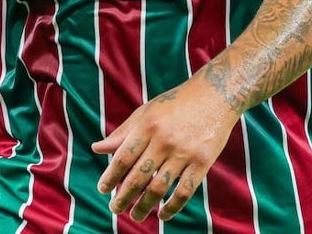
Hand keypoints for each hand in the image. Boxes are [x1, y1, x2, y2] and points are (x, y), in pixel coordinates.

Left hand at [92, 77, 236, 221]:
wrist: (215, 94)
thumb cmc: (174, 104)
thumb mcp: (146, 112)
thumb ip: (123, 133)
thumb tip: (96, 149)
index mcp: (147, 125)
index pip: (123, 156)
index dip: (111, 176)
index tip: (102, 189)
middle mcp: (164, 139)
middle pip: (138, 176)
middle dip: (124, 196)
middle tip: (114, 209)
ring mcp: (184, 152)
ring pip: (159, 187)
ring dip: (144, 206)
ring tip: (135, 216)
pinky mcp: (202, 161)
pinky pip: (185, 191)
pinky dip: (173, 207)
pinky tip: (163, 216)